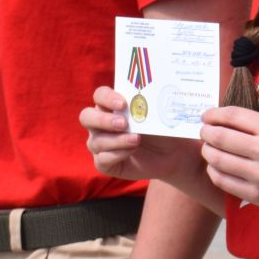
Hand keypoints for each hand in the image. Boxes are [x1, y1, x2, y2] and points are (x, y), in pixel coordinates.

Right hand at [81, 86, 198, 181]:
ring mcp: (100, 143)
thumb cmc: (160, 128)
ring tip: (136, 140)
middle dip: (103, 120)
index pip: (100, 95)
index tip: (123, 104)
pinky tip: (132, 150)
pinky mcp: (104, 163)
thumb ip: (148, 105)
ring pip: (96, 141)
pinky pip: (102, 159)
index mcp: (110, 106)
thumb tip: (148, 97)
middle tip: (123, 124)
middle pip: (86, 117)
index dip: (107, 98)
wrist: (171, 153)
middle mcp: (100, 124)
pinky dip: (117, 155)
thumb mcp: (156, 115)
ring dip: (117, 140)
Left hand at [198, 105, 258, 212]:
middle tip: (203, 132)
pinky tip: (215, 166)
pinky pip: (223, 180)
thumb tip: (221, 119)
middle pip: (221, 137)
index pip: (234, 116)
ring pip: (218, 160)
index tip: (206, 116)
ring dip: (207, 152)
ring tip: (208, 149)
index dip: (214, 114)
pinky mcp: (256, 194)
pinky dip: (214, 171)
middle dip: (206, 132)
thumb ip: (256, 124)